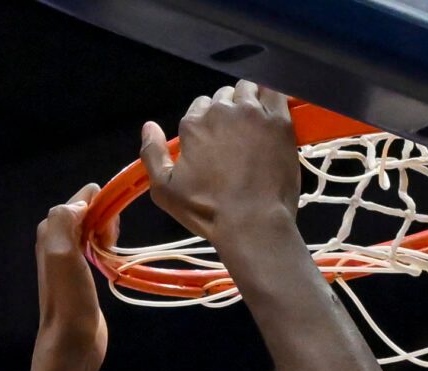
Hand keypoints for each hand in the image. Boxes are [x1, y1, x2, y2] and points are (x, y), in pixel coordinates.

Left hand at [26, 186, 107, 370]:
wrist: (72, 341)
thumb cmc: (69, 298)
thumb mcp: (61, 251)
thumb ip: (65, 218)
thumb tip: (84, 202)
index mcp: (51, 230)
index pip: (82, 198)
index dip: (101, 207)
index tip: (110, 229)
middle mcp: (57, 239)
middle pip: (90, 212)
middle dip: (107, 221)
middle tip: (111, 243)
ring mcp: (69, 257)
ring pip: (95, 229)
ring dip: (109, 235)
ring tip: (111, 252)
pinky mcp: (82, 273)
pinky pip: (98, 247)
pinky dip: (108, 248)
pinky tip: (110, 262)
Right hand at [138, 82, 300, 242]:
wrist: (252, 223)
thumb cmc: (208, 211)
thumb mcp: (165, 191)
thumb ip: (152, 154)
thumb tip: (149, 127)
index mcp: (193, 124)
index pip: (199, 107)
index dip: (207, 123)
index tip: (216, 141)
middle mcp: (221, 111)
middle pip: (223, 97)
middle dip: (228, 111)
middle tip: (237, 137)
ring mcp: (252, 113)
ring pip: (247, 89)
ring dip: (249, 101)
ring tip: (255, 125)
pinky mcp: (278, 121)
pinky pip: (274, 92)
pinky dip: (271, 96)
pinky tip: (271, 112)